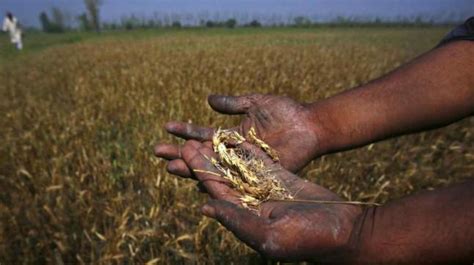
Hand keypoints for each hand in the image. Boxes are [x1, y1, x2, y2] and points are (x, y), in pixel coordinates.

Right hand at [155, 94, 324, 177]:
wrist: (309, 125)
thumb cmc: (286, 112)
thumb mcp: (256, 103)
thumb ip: (234, 104)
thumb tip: (208, 99)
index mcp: (233, 136)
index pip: (203, 135)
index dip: (185, 131)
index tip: (166, 126)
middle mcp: (234, 153)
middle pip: (202, 155)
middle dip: (179, 153)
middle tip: (157, 151)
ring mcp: (244, 166)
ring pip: (213, 169)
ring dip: (191, 168)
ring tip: (170, 166)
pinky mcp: (256, 176)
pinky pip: (233, 182)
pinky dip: (216, 183)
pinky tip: (198, 183)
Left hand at [179, 140, 360, 261]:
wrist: (344, 229)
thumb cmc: (309, 238)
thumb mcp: (269, 234)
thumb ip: (237, 219)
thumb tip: (204, 207)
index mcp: (245, 217)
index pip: (215, 191)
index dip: (198, 172)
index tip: (183, 154)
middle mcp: (251, 202)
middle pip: (221, 177)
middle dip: (204, 160)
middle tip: (184, 142)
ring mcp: (266, 189)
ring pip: (237, 167)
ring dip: (220, 153)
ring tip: (202, 137)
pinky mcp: (281, 178)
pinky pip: (259, 161)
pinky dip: (245, 149)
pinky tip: (231, 138)